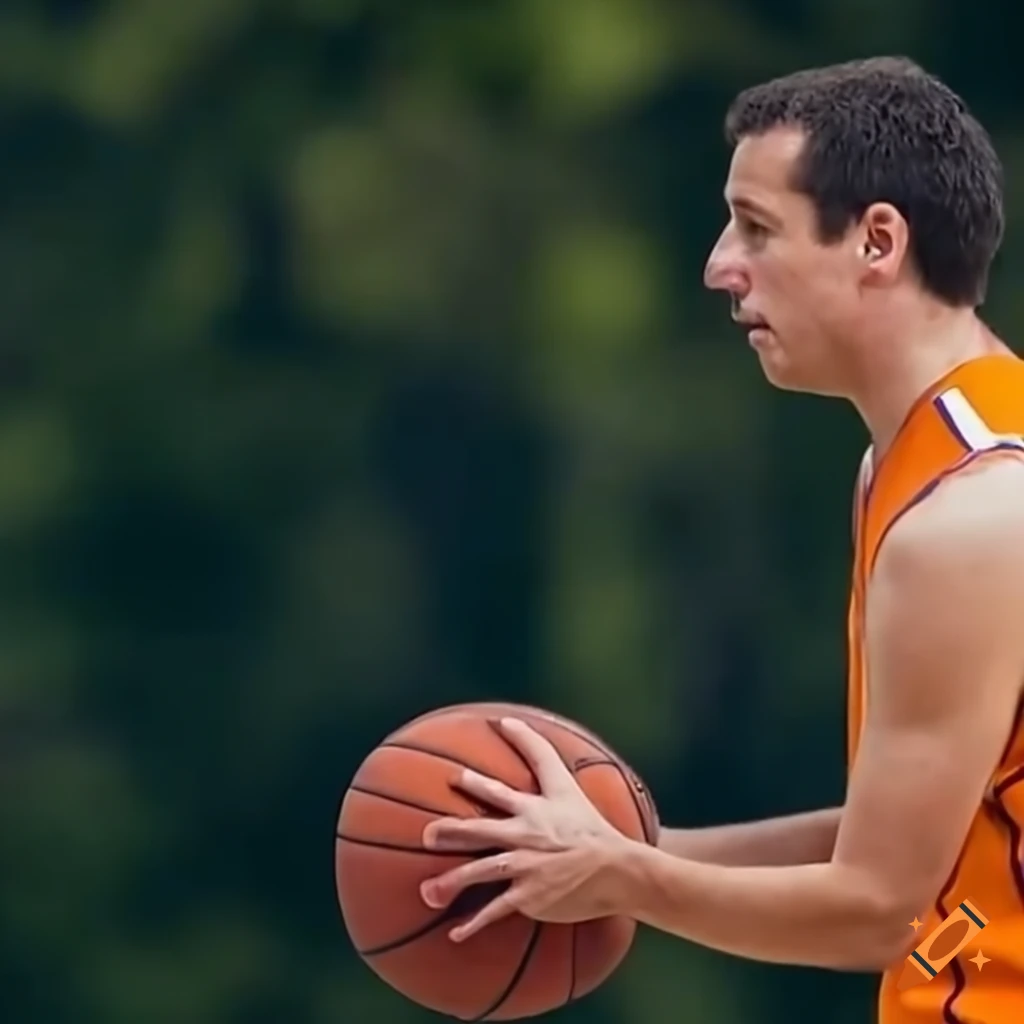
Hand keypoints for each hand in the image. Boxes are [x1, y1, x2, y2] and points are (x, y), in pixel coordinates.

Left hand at [420, 717, 635, 941]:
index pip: (499, 792)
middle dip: (450, 833)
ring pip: (481, 873)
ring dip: (452, 883)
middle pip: (480, 832)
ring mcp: (526, 868)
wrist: (617, 869)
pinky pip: (496, 911)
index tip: (454, 779)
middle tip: (427, 835)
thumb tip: (510, 719)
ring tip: (427, 893)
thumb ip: (539, 751)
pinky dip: (474, 923)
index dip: (476, 784)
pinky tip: (455, 934)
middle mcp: (525, 836)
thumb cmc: (590, 825)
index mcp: (532, 810)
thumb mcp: (566, 785)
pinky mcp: (531, 898)